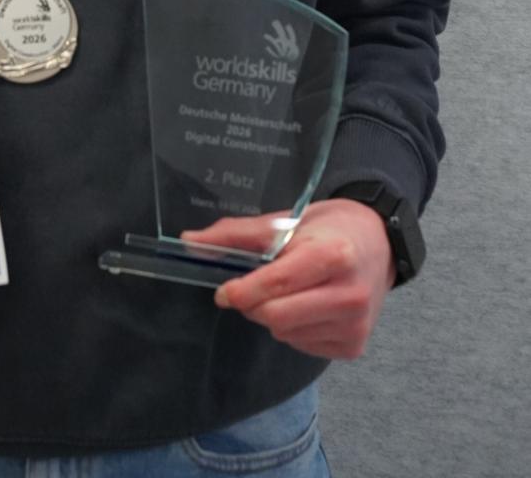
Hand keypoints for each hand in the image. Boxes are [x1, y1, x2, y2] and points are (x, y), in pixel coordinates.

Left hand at [182, 200, 396, 359]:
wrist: (379, 242)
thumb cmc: (328, 228)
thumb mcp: (286, 221)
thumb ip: (237, 234)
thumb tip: (188, 243)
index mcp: (334, 255)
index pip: (278, 284)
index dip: (243, 290)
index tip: (224, 292)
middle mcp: (350, 295)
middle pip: (277, 317)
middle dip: (255, 304)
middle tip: (255, 288)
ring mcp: (355, 326)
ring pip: (286, 334)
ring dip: (274, 316)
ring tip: (292, 291)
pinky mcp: (354, 347)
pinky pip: (302, 346)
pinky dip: (294, 329)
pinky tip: (308, 306)